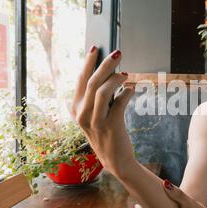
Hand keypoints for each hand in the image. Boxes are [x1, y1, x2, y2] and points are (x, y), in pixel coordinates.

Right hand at [71, 46, 134, 176]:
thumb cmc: (106, 132)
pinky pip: (119, 103)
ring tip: (126, 74)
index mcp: (75, 108)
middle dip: (105, 64)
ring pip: (102, 91)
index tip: (96, 47)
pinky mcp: (110, 126)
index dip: (88, 62)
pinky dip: (126, 94)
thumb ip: (96, 96)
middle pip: (92, 82)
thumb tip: (108, 70)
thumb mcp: (95, 114)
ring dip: (116, 79)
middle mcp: (81, 114)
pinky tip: (131, 90)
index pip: (80, 80)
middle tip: (117, 53)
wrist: (115, 159)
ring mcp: (95, 121)